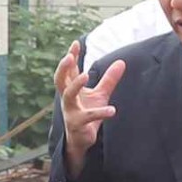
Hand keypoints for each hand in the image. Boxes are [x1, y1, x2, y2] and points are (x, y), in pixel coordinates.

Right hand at [55, 46, 125, 173]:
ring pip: (68, 95)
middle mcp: (67, 98)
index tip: (76, 43)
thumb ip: (109, 79)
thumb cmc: (88, 114)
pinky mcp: (78, 124)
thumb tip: (122, 62)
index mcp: (71, 89)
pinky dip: (100, 112)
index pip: (69, 70)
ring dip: (75, 84)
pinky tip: (112, 110)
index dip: (71, 56)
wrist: (81, 139)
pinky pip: (87, 117)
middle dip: (63, 67)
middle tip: (69, 57)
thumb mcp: (100, 94)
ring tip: (86, 75)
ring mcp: (70, 111)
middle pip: (60, 80)